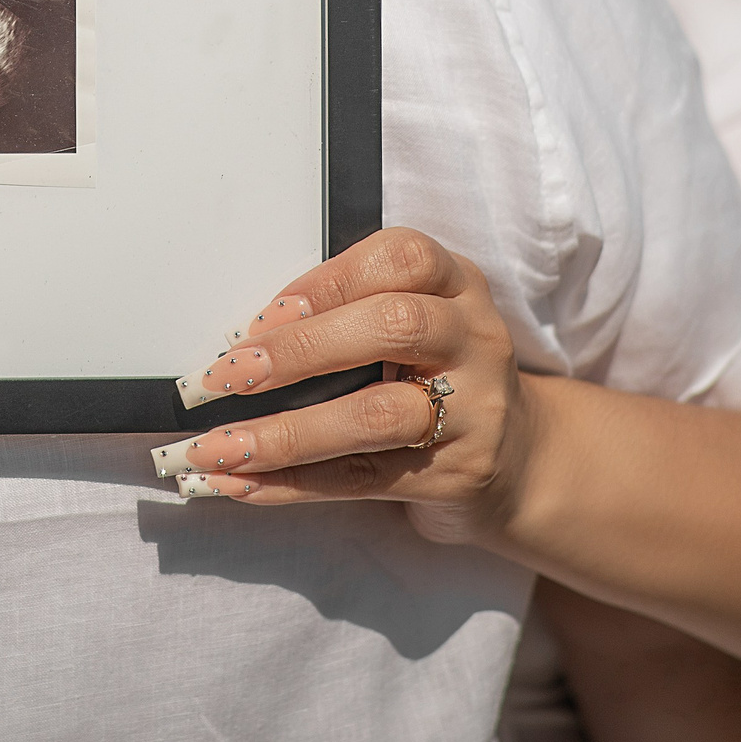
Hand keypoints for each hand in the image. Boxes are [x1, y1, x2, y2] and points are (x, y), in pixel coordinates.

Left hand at [153, 226, 540, 545]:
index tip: (261, 317)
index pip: (401, 259)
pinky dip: (290, 482)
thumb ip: (347, 314)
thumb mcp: (413, 325)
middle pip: (393, 327)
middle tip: (228, 374)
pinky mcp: (457, 475)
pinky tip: (238, 482)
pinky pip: (362, 479)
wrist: (522, 460)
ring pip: (376, 415)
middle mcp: (473, 339)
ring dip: (285, 432)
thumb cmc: (437, 376)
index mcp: (456, 285)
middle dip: (300, 349)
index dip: (326, 282)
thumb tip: (240, 340)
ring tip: (218, 446)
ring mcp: (475, 411)